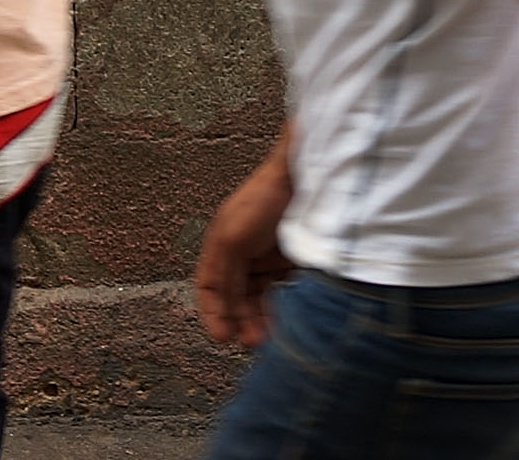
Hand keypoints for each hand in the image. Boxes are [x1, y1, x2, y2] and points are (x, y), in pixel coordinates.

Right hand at [193, 153, 294, 347]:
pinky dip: (281, 308)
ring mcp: (269, 258)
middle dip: (240, 321)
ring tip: (268, 337)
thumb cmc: (265, 198)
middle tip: (251, 341)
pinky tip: (285, 320)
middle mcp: (243, 253)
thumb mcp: (232, 236)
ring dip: (260, 319)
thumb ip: (222, 270)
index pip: (210, 287)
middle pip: (235, 298)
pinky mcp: (293, 261)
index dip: (212, 313)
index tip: (221, 337)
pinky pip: (283, 292)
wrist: (309, 177)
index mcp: (222, 245)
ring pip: (259, 298)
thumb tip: (221, 305)